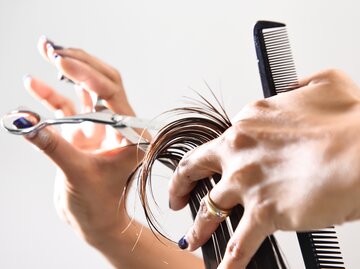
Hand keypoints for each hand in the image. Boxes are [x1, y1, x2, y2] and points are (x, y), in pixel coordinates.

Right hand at [25, 36, 141, 242]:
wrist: (96, 222)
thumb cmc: (98, 205)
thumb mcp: (77, 174)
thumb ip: (52, 146)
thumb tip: (24, 121)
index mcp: (131, 133)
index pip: (112, 91)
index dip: (88, 73)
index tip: (62, 61)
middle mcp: (119, 126)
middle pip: (102, 83)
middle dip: (80, 63)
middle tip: (54, 49)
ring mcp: (101, 128)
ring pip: (86, 91)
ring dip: (66, 71)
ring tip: (45, 48)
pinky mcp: (84, 133)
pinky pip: (68, 108)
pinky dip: (50, 96)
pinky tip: (33, 85)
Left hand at [169, 69, 359, 267]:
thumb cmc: (349, 121)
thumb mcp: (324, 85)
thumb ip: (300, 86)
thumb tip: (293, 90)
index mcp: (249, 123)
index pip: (222, 141)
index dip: (216, 155)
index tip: (214, 164)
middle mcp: (240, 150)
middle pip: (195, 168)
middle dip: (181, 185)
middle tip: (177, 198)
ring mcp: (247, 182)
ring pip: (209, 208)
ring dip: (198, 227)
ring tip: (191, 239)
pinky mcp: (264, 211)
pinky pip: (240, 244)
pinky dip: (230, 261)